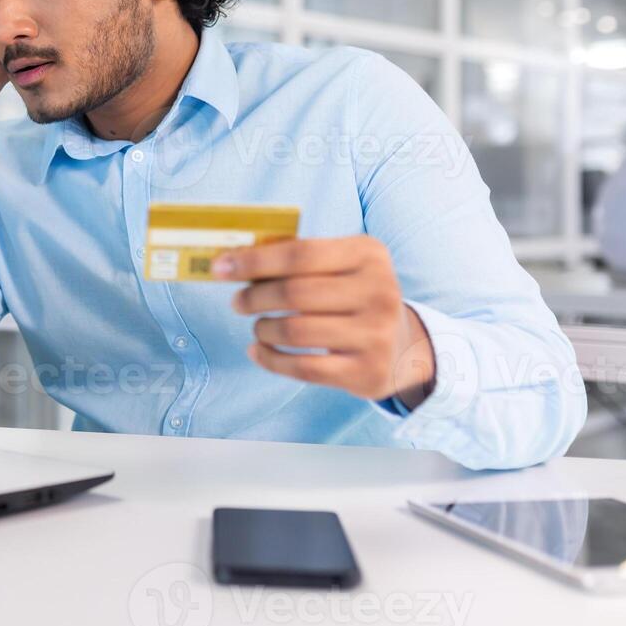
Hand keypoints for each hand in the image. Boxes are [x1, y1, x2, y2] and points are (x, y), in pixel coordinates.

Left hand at [216, 236, 435, 407]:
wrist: (404, 347)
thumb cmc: (354, 297)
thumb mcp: (340, 266)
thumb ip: (297, 260)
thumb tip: (233, 261)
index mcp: (368, 254)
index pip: (300, 253)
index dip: (254, 261)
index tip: (221, 267)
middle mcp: (379, 291)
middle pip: (294, 293)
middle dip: (254, 297)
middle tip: (237, 302)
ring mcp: (376, 334)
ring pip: (295, 331)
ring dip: (262, 329)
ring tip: (258, 327)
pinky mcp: (367, 372)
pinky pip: (303, 368)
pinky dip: (270, 360)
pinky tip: (258, 352)